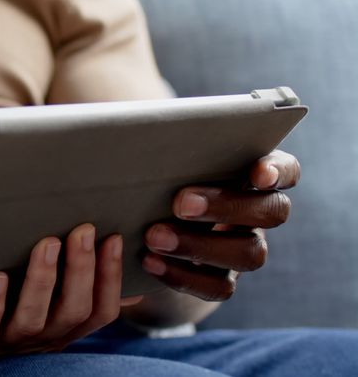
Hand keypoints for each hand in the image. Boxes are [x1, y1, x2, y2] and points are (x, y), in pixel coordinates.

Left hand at [0, 225, 135, 354]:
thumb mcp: (23, 281)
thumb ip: (55, 266)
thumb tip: (98, 232)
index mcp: (55, 325)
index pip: (97, 310)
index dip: (110, 277)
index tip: (113, 238)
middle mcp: (35, 338)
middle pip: (72, 312)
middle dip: (82, 270)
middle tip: (82, 230)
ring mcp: (3, 343)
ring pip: (33, 320)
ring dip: (43, 280)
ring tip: (47, 243)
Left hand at [142, 150, 299, 300]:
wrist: (146, 229)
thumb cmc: (160, 181)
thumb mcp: (169, 166)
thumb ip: (176, 155)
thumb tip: (143, 142)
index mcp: (253, 176)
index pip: (286, 170)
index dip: (279, 172)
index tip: (258, 173)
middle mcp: (257, 213)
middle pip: (271, 212)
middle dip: (226, 207)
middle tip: (180, 204)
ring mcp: (245, 248)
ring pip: (249, 253)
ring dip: (199, 246)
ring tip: (154, 237)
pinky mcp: (224, 279)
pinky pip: (218, 287)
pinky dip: (182, 275)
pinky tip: (150, 261)